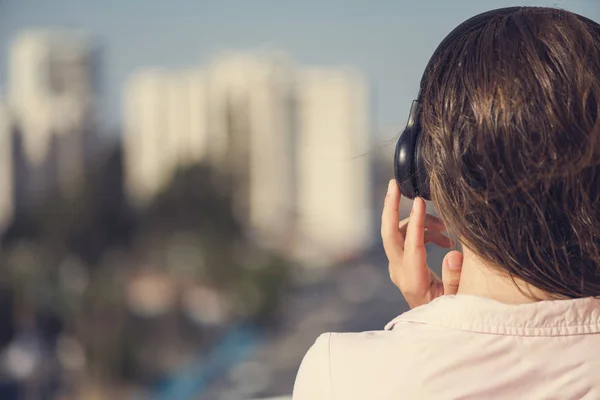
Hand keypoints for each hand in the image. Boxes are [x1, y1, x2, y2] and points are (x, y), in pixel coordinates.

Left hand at [381, 179, 463, 308]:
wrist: (435, 324)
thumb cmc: (450, 313)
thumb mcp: (458, 300)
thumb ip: (456, 278)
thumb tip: (453, 253)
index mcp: (413, 281)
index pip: (411, 246)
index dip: (415, 222)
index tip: (419, 200)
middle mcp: (400, 272)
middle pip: (389, 233)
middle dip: (390, 207)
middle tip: (394, 183)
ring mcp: (398, 266)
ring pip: (400, 232)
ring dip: (421, 222)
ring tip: (447, 230)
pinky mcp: (402, 262)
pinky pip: (407, 237)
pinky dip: (423, 231)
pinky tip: (444, 238)